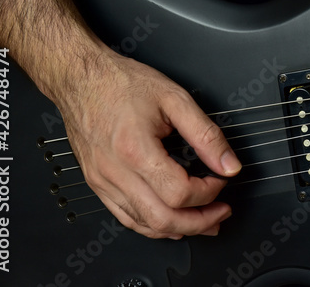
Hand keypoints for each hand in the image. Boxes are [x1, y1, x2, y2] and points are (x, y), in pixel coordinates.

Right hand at [54, 52, 240, 238]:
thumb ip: (206, 135)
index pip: (179, 192)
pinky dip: (152, 225)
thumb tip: (228, 164)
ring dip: (178, 229)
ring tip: (203, 221)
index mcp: (136, 150)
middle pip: (162, 218)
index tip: (221, 179)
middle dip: (198, 221)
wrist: (82, 79)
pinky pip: (125, 217)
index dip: (209, 192)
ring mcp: (103, 182)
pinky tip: (171, 223)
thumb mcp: (176, 99)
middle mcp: (115, 172)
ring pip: (143, 224)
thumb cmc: (122, 84)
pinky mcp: (97, 184)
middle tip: (220, 213)